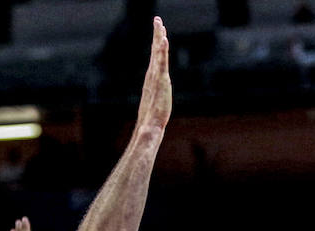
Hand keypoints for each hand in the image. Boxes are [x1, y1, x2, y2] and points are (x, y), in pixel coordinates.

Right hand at [135, 18, 171, 135]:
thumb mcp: (156, 106)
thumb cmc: (153, 120)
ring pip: (158, 53)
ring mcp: (156, 77)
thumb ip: (156, 102)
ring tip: (160, 25)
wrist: (150, 126)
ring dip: (159, 37)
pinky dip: (162, 49)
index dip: (157, 44)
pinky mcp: (161, 81)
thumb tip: (155, 108)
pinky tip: (164, 39)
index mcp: (152, 79)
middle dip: (156, 34)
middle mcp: (152, 75)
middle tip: (157, 19)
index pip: (155, 58)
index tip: (159, 31)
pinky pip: (161, 61)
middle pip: (155, 51)